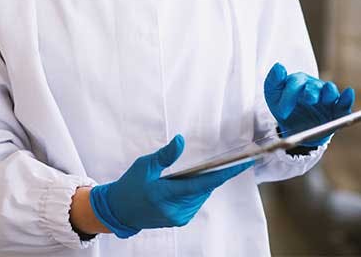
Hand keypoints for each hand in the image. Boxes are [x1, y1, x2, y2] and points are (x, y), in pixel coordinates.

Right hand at [89, 134, 252, 237]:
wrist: (119, 210)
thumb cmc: (130, 185)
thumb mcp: (145, 165)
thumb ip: (165, 155)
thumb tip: (180, 140)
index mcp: (166, 195)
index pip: (202, 184)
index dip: (224, 173)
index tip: (241, 164)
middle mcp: (176, 210)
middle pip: (204, 188)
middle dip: (212, 173)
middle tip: (222, 158)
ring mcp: (178, 217)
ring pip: (201, 194)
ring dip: (203, 182)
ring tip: (200, 168)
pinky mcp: (179, 220)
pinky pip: (195, 200)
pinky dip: (196, 189)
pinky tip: (189, 180)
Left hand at [264, 62, 354, 146]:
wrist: (294, 128)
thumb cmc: (283, 106)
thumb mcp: (272, 95)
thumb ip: (273, 80)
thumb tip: (279, 66)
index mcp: (298, 81)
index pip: (295, 83)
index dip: (289, 96)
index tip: (282, 112)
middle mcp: (313, 86)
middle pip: (314, 86)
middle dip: (312, 92)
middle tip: (309, 99)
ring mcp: (326, 97)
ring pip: (330, 91)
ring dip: (329, 93)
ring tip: (326, 98)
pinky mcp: (336, 110)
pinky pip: (343, 104)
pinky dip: (346, 99)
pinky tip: (348, 94)